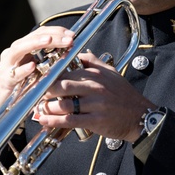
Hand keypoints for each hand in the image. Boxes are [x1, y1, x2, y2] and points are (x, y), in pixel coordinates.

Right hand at [0, 26, 74, 138]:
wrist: (1, 107)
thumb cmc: (23, 88)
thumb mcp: (38, 72)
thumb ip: (50, 61)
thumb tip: (70, 52)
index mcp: (23, 49)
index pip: (40, 33)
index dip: (57, 31)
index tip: (72, 35)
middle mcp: (13, 53)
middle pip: (32, 37)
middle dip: (52, 36)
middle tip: (68, 39)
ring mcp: (6, 66)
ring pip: (19, 49)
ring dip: (36, 44)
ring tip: (49, 41)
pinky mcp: (4, 80)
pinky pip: (14, 74)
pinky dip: (23, 69)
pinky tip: (32, 66)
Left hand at [33, 50, 153, 142]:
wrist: (140, 116)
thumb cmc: (124, 95)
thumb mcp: (111, 73)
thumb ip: (93, 62)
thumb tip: (78, 53)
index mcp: (96, 74)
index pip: (67, 71)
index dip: (50, 76)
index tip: (39, 80)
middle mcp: (95, 87)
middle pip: (62, 85)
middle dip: (45, 90)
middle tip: (35, 94)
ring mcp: (95, 104)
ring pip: (64, 104)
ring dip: (47, 107)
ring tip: (38, 109)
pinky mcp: (96, 120)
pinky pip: (70, 120)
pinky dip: (54, 121)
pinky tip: (44, 122)